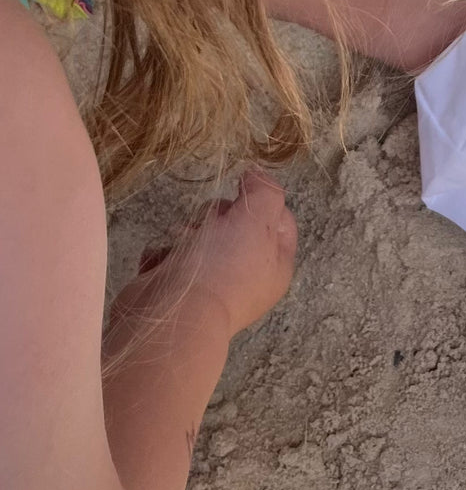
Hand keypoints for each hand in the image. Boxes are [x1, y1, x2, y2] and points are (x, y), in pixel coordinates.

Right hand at [113, 171, 296, 341]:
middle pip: (235, 223)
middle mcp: (246, 277)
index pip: (279, 219)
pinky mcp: (173, 289)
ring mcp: (208, 284)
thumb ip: (265, 190)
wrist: (172, 315)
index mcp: (275, 265)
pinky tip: (163, 262)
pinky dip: (163, 254)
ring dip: (186, 234)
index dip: (261, 201)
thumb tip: (256, 174)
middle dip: (217, 217)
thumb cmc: (224, 266)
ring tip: (182, 245)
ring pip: (199, 237)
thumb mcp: (259, 218)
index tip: (242, 194)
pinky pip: (168, 255)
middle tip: (211, 226)